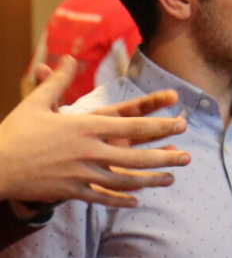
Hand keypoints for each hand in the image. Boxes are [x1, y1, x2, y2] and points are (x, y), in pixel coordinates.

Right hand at [0, 56, 190, 207]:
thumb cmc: (14, 133)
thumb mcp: (37, 102)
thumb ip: (58, 80)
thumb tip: (66, 56)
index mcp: (85, 126)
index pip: (131, 124)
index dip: (158, 125)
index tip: (180, 125)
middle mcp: (89, 151)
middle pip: (135, 155)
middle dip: (164, 156)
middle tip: (188, 157)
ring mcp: (81, 174)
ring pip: (124, 180)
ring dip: (150, 180)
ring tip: (171, 180)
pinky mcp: (71, 192)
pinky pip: (102, 197)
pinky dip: (121, 200)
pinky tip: (137, 201)